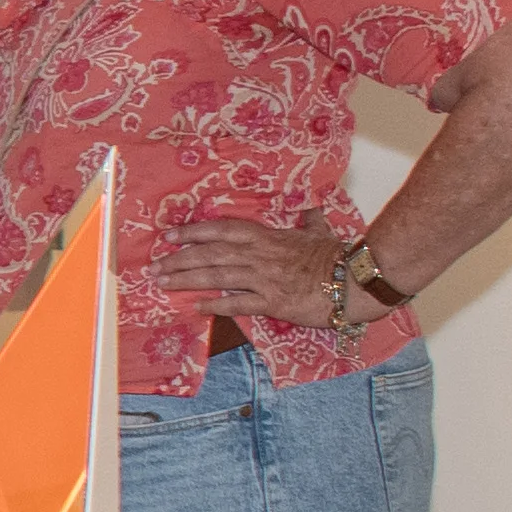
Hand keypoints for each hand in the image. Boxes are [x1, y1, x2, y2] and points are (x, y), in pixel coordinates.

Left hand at [150, 211, 364, 328]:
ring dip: (188, 279)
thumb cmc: (337, 256)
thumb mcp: (320, 231)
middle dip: (179, 259)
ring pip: (218, 275)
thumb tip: (311, 204)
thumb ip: (309, 218)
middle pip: (212, 253)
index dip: (194, 231)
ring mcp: (266, 278)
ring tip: (163, 283)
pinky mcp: (274, 301)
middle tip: (153, 265)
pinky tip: (197, 306)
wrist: (358, 279)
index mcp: (269, 237)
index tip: (169, 235)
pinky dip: (216, 304)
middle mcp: (261, 255)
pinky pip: (239, 303)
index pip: (223, 229)